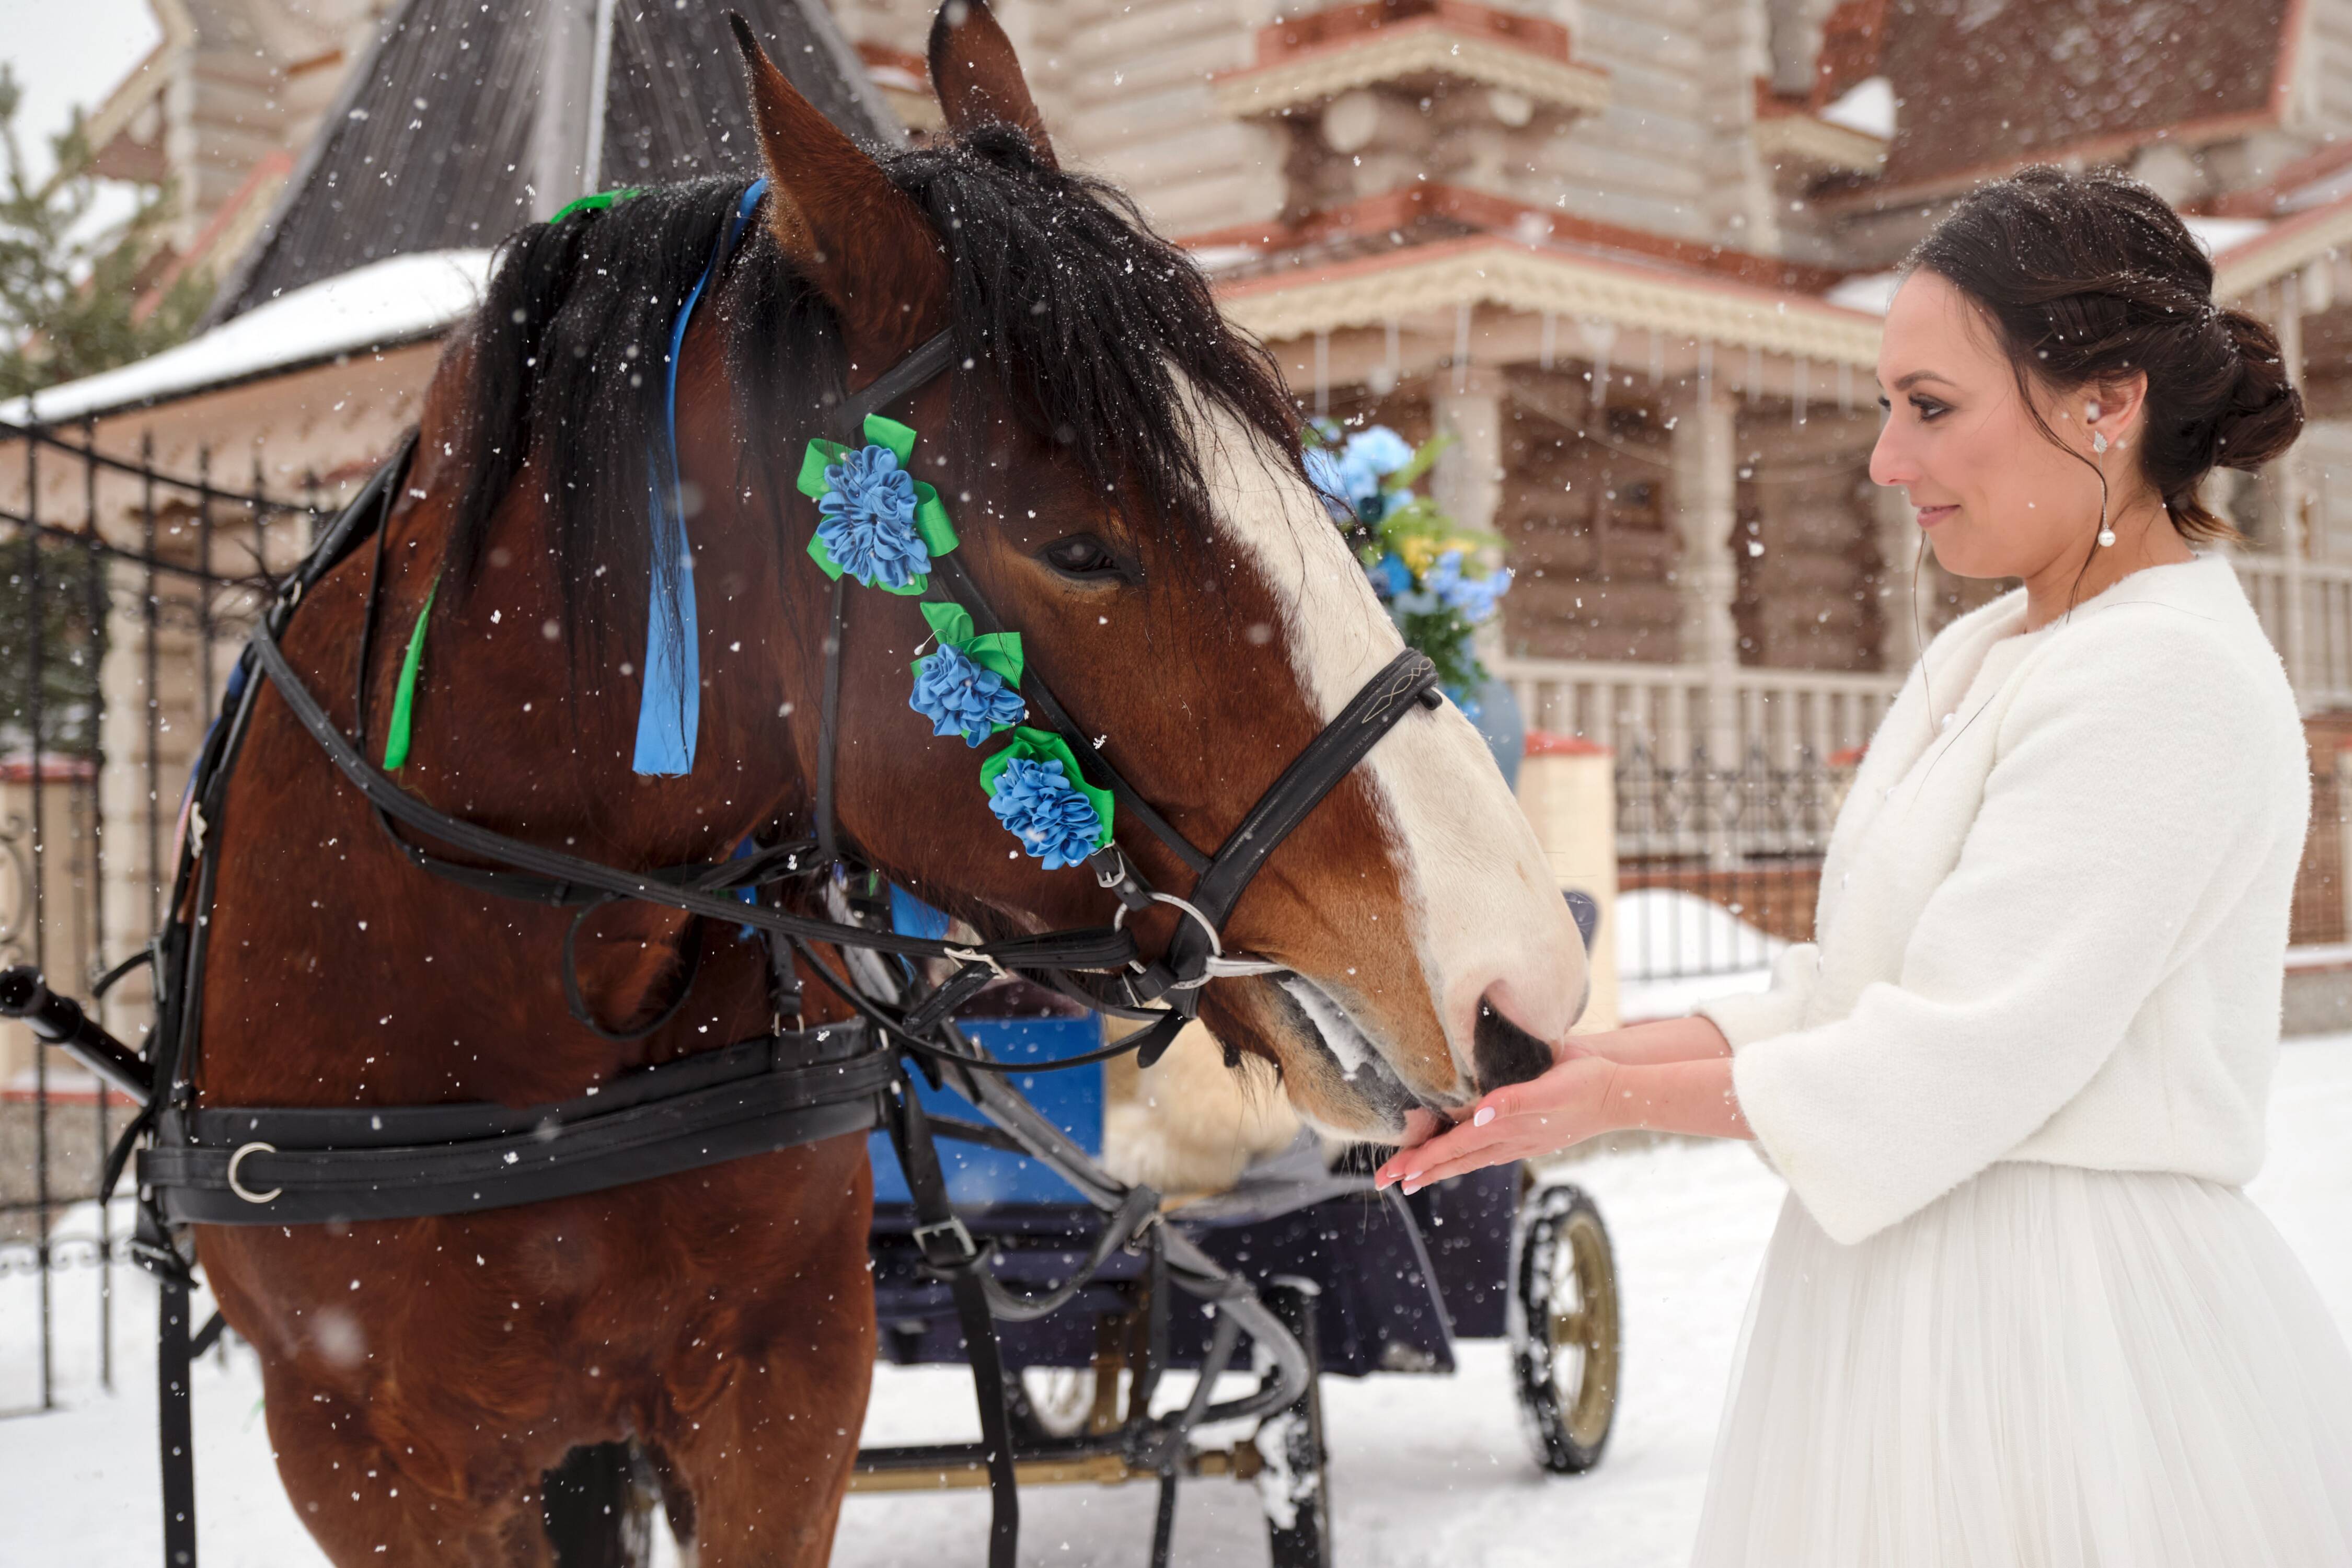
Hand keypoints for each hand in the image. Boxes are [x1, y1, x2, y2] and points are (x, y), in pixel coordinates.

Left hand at [1373, 1051, 1621, 1193]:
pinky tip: (1461, 1152)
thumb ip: (1514, 1102)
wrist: (1620, 1091)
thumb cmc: (1586, 1084)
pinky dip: (1465, 1153)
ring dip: (1438, 1166)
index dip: (1424, 1159)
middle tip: (1386, 1182)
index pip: (1456, 1147)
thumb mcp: (1550, 1088)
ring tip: (1412, 1176)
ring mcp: (1519, 1139)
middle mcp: (1509, 1140)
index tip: (1395, 1173)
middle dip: (1420, 1170)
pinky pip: (1488, 1147)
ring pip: (1470, 1157)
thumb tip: (1479, 1115)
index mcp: (1508, 1129)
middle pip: (1456, 1158)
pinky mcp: (1529, 1132)